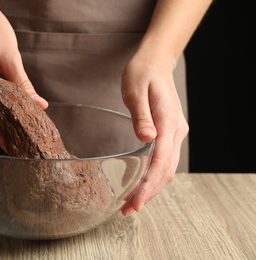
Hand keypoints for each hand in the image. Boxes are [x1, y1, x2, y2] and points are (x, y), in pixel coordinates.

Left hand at [120, 49, 188, 215]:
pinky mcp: (169, 133)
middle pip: (166, 171)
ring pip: (167, 169)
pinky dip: (153, 176)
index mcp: (168, 122)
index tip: (134, 203)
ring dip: (151, 188)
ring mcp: (174, 133)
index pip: (160, 162)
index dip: (148, 185)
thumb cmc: (142, 73)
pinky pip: (164, 161)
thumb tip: (146, 139)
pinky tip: (140, 183)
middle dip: (148, 193)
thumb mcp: (135, 90)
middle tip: (127, 210)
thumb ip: (141, 115)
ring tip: (131, 203)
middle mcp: (176, 131)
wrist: (155, 62)